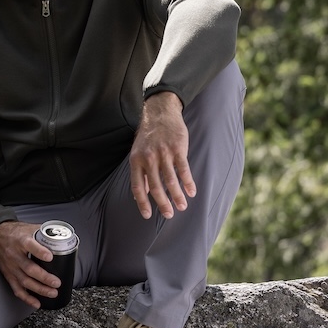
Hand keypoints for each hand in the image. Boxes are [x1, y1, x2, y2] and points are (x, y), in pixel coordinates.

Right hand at [0, 221, 60, 307]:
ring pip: (24, 281)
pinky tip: (37, 303)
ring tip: (52, 293)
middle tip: (56, 283)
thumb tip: (62, 238)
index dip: (40, 252)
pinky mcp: (8, 275)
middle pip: (29, 268)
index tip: (50, 257)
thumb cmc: (15, 233)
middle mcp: (14, 254)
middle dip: (44, 277)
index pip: (29, 245)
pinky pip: (17, 289)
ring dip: (39, 289)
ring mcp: (11, 266)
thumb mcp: (29, 228)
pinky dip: (26, 298)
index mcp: (21, 240)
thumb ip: (44, 233)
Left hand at [129, 91, 194, 219]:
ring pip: (170, 180)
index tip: (147, 215)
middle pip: (155, 186)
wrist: (160, 112)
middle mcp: (148, 158)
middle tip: (169, 215)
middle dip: (162, 203)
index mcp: (136, 161)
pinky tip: (191, 192)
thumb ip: (141, 172)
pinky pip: (183, 169)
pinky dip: (188, 182)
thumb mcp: (138, 152)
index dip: (142, 202)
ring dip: (177, 195)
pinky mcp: (177, 148)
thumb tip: (142, 193)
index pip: (137, 186)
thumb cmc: (148, 136)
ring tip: (182, 207)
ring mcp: (163, 153)